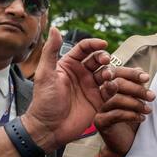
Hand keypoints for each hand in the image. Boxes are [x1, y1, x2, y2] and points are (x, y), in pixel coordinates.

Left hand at [23, 27, 112, 151]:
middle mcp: (81, 74)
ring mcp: (90, 87)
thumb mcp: (45, 74)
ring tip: (107, 76)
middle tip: (105, 61)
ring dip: (109, 72)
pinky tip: (110, 86)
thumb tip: (54, 28)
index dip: (94, 44)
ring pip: (106, 73)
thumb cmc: (43, 101)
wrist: (48, 128)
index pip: (84, 49)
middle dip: (104, 58)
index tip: (103, 44)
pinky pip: (110, 89)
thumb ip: (51, 51)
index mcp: (68, 65)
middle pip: (97, 59)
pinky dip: (113, 86)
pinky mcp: (98, 100)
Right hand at [96, 67, 155, 156]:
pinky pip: (116, 114)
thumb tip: (140, 70)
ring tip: (148, 110)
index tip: (147, 78)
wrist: (126, 145)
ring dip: (136, 104)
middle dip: (137, 89)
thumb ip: (137, 87)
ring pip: (117, 99)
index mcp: (112, 88)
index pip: (119, 74)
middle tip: (152, 97)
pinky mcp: (100, 121)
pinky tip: (142, 119)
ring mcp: (100, 108)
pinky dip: (131, 115)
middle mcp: (103, 96)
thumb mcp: (138, 101)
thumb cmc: (134, 121)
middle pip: (117, 84)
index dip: (132, 74)